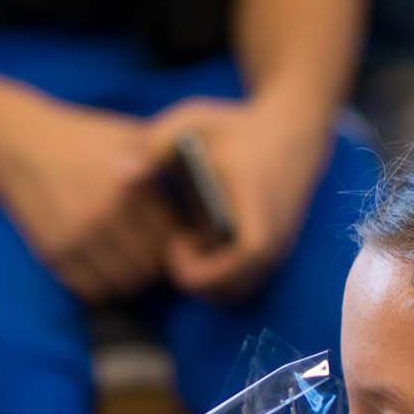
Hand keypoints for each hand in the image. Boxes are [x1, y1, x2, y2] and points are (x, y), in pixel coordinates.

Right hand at [0, 81, 177, 302]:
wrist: (18, 143)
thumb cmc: (82, 138)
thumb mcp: (129, 136)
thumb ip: (165, 163)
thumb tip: (204, 192)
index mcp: (130, 187)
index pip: (173, 239)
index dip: (180, 244)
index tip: (178, 242)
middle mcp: (104, 217)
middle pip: (150, 268)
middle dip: (157, 265)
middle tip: (154, 255)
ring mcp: (76, 239)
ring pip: (123, 285)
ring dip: (131, 279)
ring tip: (130, 262)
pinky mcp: (53, 255)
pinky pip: (91, 291)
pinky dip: (103, 286)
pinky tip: (104, 266)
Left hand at [146, 96, 333, 300]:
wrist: (291, 132)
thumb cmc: (236, 126)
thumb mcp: (195, 120)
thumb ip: (157, 143)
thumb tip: (122, 173)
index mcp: (259, 212)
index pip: (241, 262)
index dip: (202, 266)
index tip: (175, 242)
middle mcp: (275, 240)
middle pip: (231, 290)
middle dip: (195, 278)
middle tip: (174, 245)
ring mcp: (277, 252)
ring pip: (235, 293)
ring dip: (204, 279)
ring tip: (187, 243)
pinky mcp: (274, 256)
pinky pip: (242, 284)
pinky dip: (217, 275)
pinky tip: (201, 242)